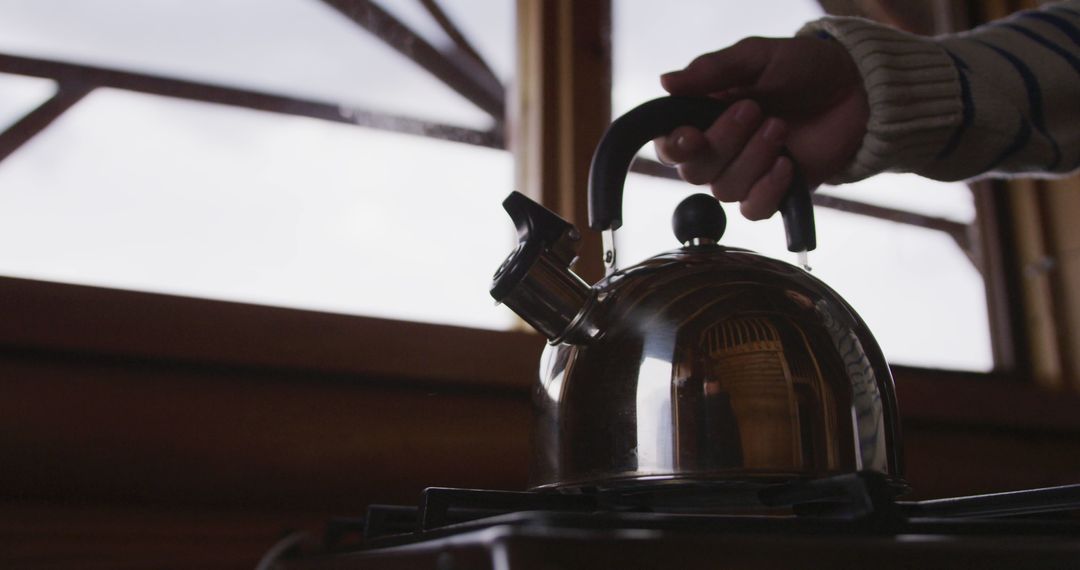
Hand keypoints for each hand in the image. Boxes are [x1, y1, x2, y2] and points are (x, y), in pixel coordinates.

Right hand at [655, 37, 867, 219]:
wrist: (855, 90)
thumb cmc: (802, 68)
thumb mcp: (757, 58)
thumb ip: (712, 70)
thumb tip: (665, 82)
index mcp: (703, 117)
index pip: (669, 145)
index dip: (675, 146)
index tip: (693, 136)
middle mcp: (717, 151)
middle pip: (694, 171)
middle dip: (725, 142)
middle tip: (756, 110)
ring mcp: (745, 175)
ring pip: (725, 190)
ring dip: (753, 158)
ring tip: (781, 126)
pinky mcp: (773, 194)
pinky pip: (753, 210)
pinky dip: (768, 189)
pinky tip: (787, 165)